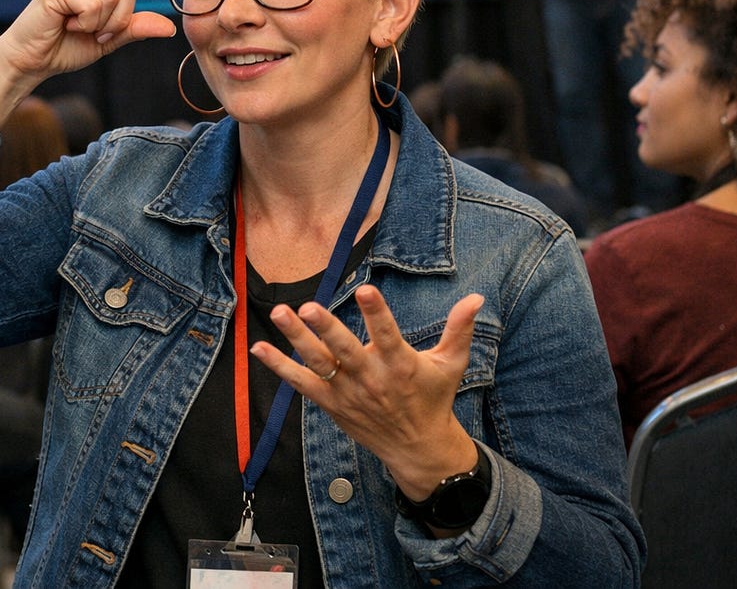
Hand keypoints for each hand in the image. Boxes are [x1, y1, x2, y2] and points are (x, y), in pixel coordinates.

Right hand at [0, 0, 181, 85]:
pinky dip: (87, 24)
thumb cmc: (65, 46)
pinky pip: (94, 4)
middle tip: (93, 30)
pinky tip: (66, 24)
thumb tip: (169, 28)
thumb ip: (134, 29)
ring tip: (76, 26)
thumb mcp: (109, 40)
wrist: (31, 60)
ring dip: (101, 24)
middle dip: (118, 18)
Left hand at [251, 284, 483, 498]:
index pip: (388, 335)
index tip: (365, 289)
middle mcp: (372, 379)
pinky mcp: (331, 403)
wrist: (417, 448)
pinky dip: (279, 367)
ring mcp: (348, 392)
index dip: (377, 313)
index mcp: (402, 366)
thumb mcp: (451, 364)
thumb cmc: (433, 398)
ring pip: (318, 364)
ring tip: (280, 313)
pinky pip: (301, 384)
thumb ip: (460, 329)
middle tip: (309, 306)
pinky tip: (259, 348)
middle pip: (346, 351)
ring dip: (296, 339)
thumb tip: (477, 296)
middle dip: (327, 329)